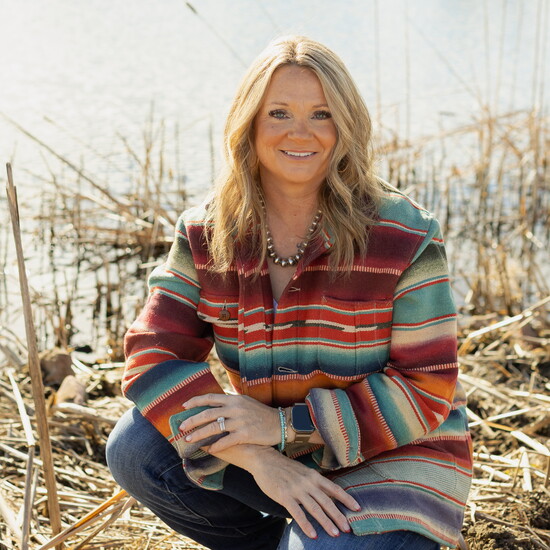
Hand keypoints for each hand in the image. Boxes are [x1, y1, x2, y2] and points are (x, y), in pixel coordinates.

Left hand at [179, 394, 280, 451]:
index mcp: (234, 399)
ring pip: (214, 428)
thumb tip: (216, 403)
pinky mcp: (245, 434)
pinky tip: (208, 450)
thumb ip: (231, 402)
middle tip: (180, 428)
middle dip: (192, 421)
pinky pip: (226, 441)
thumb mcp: (245, 402)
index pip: (210, 398)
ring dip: (199, 435)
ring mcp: (240, 421)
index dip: (195, 401)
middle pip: (208, 413)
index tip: (184, 406)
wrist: (280, 423)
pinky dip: (216, 446)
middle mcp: (235, 408)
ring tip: (189, 440)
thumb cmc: (261, 413)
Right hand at [245, 446, 360, 538]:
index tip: (358, 509)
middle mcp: (308, 482)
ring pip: (315, 509)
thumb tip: (326, 494)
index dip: (347, 499)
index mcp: (314, 476)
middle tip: (348, 529)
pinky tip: (313, 535)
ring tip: (335, 534)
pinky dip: (306, 525)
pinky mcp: (284, 496)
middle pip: (327, 501)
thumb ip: (314, 482)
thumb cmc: (284, 467)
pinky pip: (298, 513)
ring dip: (326, 523)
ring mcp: (296, 489)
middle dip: (339, 516)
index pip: (334, 488)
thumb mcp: (303, 471)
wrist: (265, 460)